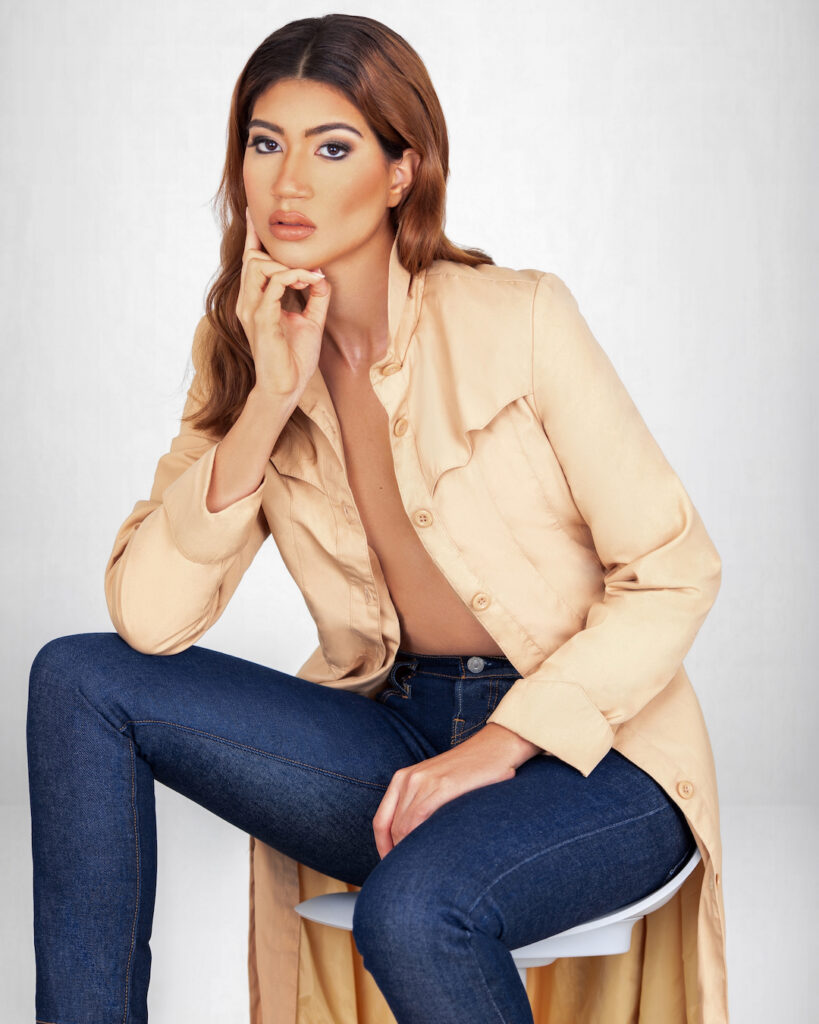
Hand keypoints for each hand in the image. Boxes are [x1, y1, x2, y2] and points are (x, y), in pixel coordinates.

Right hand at [236, 208, 331, 399]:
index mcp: (255, 300)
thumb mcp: (310, 322)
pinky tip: (310, 281)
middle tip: (309, 266)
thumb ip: (315, 298)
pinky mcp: (261, 319)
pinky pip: (274, 283)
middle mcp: (247, 302)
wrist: (286, 388)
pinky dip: (294, 276)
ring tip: (310, 277)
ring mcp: (251, 310)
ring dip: (288, 264)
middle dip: (278, 251)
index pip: (251, 261)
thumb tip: (322, 276)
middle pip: (253, 257)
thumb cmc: (294, 359)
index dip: (254, 236)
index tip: (257, 212)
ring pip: (259, 265)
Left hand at [372, 723, 541, 857]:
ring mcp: (423, 781)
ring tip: (422, 872)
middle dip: (397, 856)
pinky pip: (420, 821)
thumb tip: (414, 845)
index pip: (380, 822)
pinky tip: (432, 854)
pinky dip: (421, 841)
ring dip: (410, 852)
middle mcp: (408, 779)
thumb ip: (423, 807)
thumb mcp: (438, 785)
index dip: (383, 849)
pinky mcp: (442, 786)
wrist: (497, 746)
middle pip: (392, 829)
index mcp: (403, 779)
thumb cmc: (472, 770)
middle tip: (411, 877)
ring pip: (404, 828)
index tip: (391, 867)